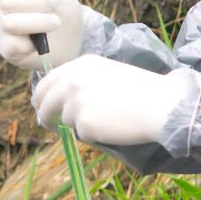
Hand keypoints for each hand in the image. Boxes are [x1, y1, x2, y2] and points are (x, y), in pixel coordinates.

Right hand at [0, 0, 85, 70]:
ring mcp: (2, 27)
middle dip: (38, 2)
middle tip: (55, 5)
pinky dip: (34, 42)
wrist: (69, 44)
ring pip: (10, 23)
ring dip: (39, 22)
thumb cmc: (61, 13)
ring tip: (56, 22)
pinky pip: (15, 44)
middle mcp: (2, 5)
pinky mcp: (7, 48)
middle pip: (8, 1)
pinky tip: (42, 41)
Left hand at [31, 55, 195, 145]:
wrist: (160, 104)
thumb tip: (60, 100)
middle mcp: (73, 81)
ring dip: (77, 124)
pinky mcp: (83, 123)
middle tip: (47, 122)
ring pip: (64, 120)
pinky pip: (81, 134)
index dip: (42, 95)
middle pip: (44, 101)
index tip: (41, 104)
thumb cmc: (140, 90)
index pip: (48, 80)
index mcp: (80, 65)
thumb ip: (82, 81)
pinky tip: (112, 126)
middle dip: (44, 113)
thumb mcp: (107, 73)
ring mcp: (76, 102)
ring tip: (106, 118)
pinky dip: (93, 134)